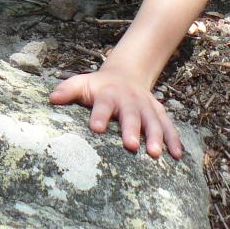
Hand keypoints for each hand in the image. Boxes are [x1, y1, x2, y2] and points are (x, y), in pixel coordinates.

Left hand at [49, 67, 181, 157]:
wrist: (126, 74)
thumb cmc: (99, 86)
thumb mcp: (82, 83)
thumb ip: (68, 90)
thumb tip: (52, 98)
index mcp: (109, 94)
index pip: (103, 104)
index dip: (100, 116)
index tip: (96, 128)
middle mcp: (130, 100)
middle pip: (131, 114)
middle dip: (131, 129)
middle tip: (130, 145)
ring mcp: (146, 106)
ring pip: (153, 121)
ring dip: (156, 137)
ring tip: (155, 154)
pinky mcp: (159, 113)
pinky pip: (169, 126)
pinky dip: (174, 139)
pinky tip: (177, 155)